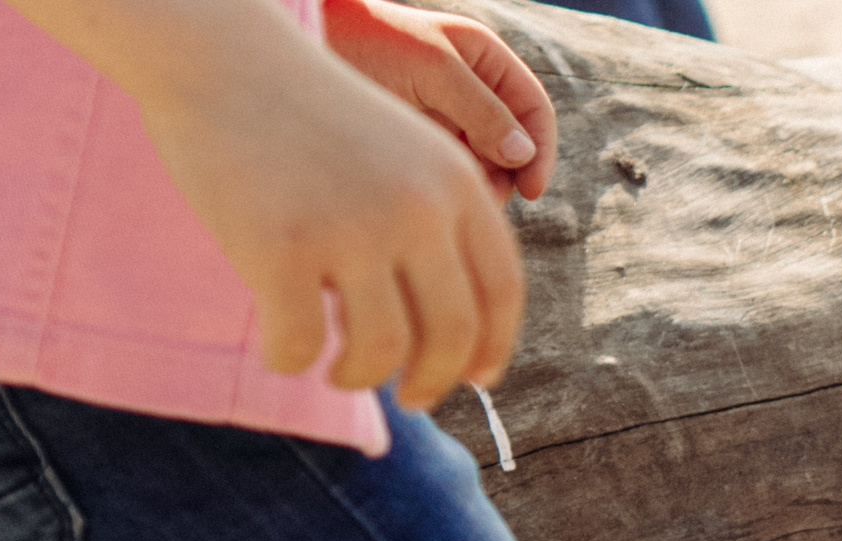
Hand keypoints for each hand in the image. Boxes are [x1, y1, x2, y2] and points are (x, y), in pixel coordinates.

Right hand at [7, 0, 543, 409]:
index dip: (494, 347)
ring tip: (342, 373)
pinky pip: (300, 343)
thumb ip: (437, 226)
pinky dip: (291, 361)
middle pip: (452, 332)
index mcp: (456, 183)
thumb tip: (460, 339)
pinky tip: (284, 354)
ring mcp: (349, 228)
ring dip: (362, 378)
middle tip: (414, 400)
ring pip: (381, 350)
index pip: (502, 290)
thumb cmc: (310, 116)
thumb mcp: (403, 155)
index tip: (477, 378)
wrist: (221, 58)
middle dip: (435, 381)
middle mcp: (415, 208)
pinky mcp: (279, 247)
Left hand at [321, 0, 557, 202]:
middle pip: (514, 143)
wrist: (301, 41)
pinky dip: (450, 185)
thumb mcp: (431, 70)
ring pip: (485, 163)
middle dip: (507, 173)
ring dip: (479, 184)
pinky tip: (430, 191)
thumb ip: (482, 110)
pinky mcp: (420, 138)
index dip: (540, 149)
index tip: (531, 190)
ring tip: (452, 194)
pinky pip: (451, 170)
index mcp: (483, 57)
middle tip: (484, 198)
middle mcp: (471, 86)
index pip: (534, 109)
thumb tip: (523, 156)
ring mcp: (445, 114)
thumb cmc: (364, 42)